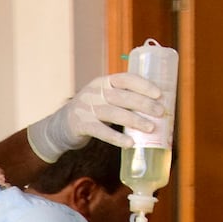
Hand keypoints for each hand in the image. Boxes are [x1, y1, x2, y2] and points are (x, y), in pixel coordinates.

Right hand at [27, 73, 165, 157]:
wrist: (62, 125)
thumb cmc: (92, 111)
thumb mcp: (104, 98)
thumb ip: (123, 98)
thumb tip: (155, 107)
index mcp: (104, 81)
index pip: (126, 79)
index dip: (143, 85)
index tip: (159, 94)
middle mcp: (95, 92)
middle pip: (123, 97)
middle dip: (144, 104)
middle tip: (160, 112)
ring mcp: (87, 108)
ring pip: (115, 114)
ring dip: (135, 121)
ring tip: (151, 128)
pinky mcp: (82, 125)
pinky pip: (102, 132)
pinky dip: (117, 138)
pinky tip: (130, 143)